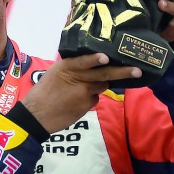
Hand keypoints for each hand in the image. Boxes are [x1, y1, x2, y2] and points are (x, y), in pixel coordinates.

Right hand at [20, 53, 139, 132]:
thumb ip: (72, 68)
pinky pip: (95, 98)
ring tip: (83, 88)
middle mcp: (77, 79)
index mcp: (66, 67)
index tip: (106, 57)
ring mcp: (83, 93)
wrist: (36, 115)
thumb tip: (91, 64)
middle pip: (104, 74)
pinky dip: (91, 98)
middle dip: (123, 72)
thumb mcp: (54, 74)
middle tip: (137, 71)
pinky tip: (77, 101)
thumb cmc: (43, 92)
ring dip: (100, 85)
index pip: (84, 61)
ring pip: (102, 86)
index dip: (95, 59)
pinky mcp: (85, 105)